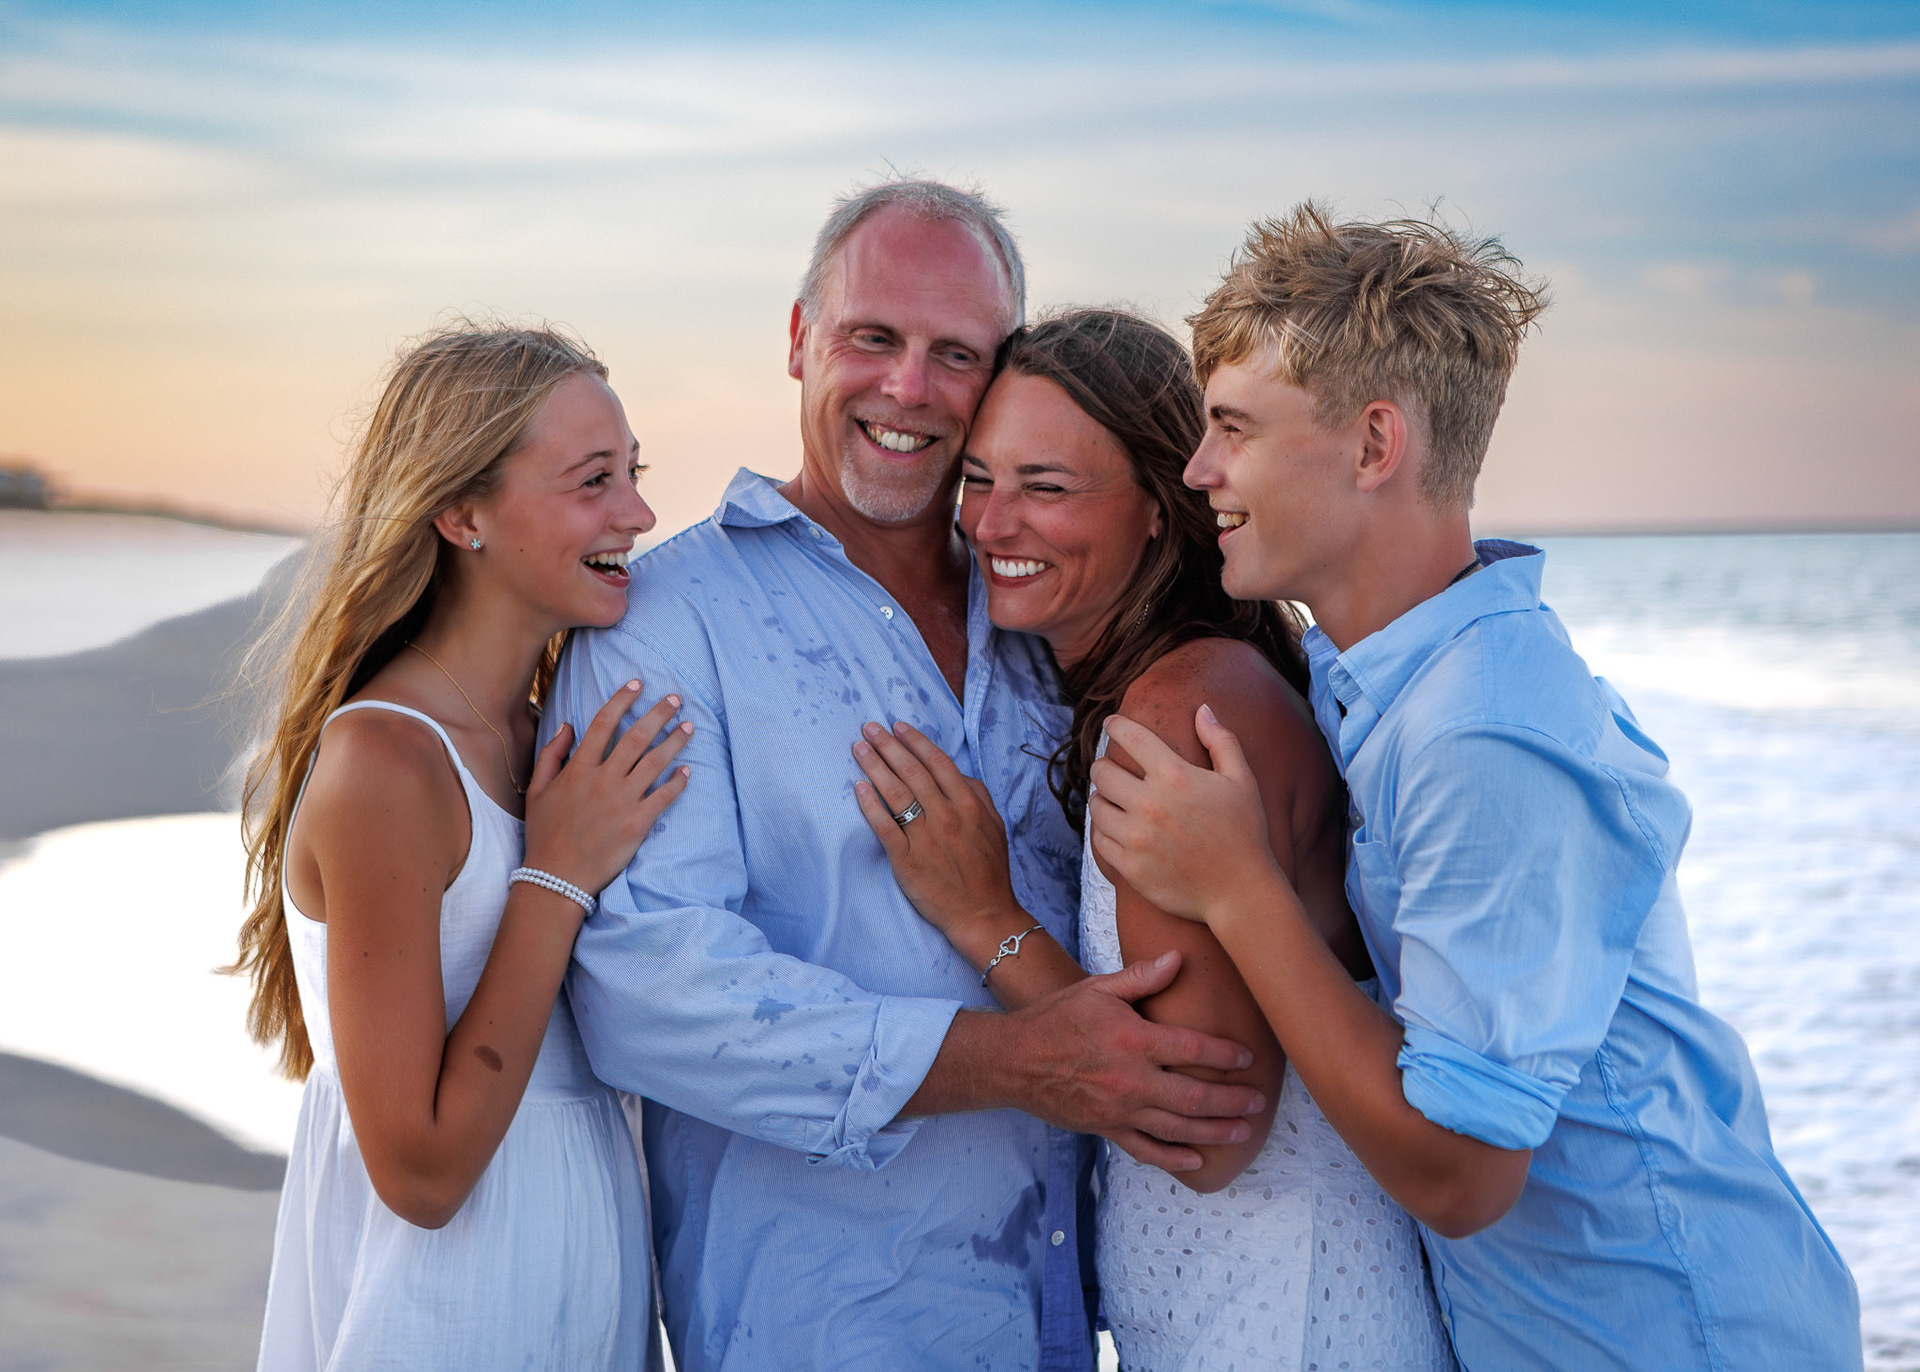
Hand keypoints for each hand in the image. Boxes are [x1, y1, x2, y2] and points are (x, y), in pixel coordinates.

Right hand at [522, 681, 691, 896]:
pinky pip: (663, 796)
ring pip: (654, 762)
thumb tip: (568, 725)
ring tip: (690, 728)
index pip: (604, 723)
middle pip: (636, 737)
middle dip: (659, 714)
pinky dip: (677, 782)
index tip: (637, 684)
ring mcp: (622, 801)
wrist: (556, 877)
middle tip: (676, 699)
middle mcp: (602, 780)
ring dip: (675, 742)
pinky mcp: (637, 824)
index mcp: (578, 768)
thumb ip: (552, 754)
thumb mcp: (537, 790)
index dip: (622, 699)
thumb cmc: (545, 832)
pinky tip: (687, 771)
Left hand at [851, 720, 1017, 938]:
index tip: (898, 726)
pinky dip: (871, 805)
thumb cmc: (989, 870)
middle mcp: (947, 816)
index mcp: (969, 805)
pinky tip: (859, 788)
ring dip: (875, 766)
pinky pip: (884, 827)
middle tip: (870, 728)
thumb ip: (978, 795)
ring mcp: (926, 837)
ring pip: (896, 793)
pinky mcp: (907, 860)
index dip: (915, 741)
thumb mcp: (994, 826)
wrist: (983, 914)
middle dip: (888, 746)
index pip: (937, 762)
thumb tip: (957, 772)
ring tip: (859, 748)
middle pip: (912, 772)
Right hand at [1006, 950, 1264, 1172]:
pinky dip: (1173, 1158)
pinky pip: (1146, 1150)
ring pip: (1177, 1128)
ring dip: (1214, 1132)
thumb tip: (1178, 958)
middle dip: (1231, 1102)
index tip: (1247, 1058)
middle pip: (1194, 1098)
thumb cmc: (1056, 1018)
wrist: (1014, 1059)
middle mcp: (1131, 1080)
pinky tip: (1197, 1160)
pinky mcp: (1106, 1129)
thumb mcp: (1097, 989)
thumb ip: (1141, 977)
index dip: (1225, 1055)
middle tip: (1258, 1102)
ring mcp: (1119, 1110)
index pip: (1192, 1050)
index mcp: (1133, 1040)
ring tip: (1242, 1132)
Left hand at [1089, 706, 1282, 927]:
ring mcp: (1137, 838)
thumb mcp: (1242, 780)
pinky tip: (1117, 828)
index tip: (1111, 723)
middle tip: (1111, 769)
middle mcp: (1151, 805)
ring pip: (1097, 806)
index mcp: (1176, 777)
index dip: (1117, 725)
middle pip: (1103, 772)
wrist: (1241, 892)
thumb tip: (1202, 709)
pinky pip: (1100, 840)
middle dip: (1104, 766)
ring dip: (1102, 799)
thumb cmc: (1245, 833)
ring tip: (1113, 800)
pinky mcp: (1129, 867)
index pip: (1132, 737)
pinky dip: (1104, 831)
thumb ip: (1221, 740)